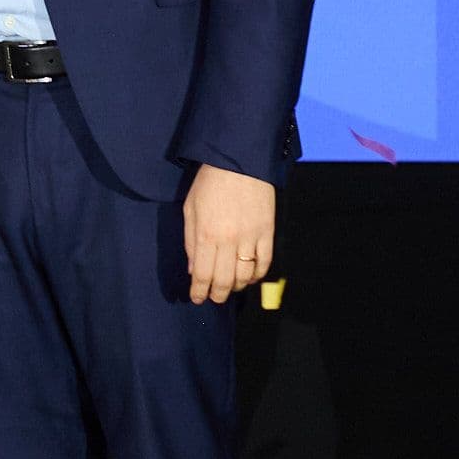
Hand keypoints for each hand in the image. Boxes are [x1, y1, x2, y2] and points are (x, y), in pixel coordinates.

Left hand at [181, 164, 275, 305]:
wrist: (240, 160)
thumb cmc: (210, 182)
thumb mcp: (190, 209)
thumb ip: (190, 242)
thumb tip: (193, 270)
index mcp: (206, 235)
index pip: (203, 275)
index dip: (199, 291)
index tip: (197, 298)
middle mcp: (229, 241)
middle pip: (224, 281)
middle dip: (217, 295)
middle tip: (214, 298)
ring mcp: (251, 238)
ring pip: (245, 275)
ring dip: (236, 287)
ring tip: (229, 288)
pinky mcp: (268, 232)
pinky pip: (265, 263)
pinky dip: (257, 275)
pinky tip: (249, 277)